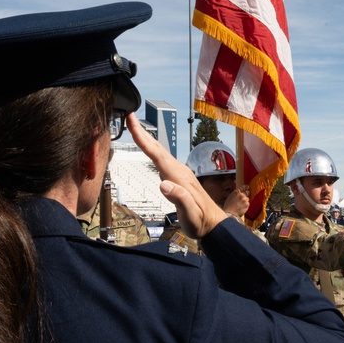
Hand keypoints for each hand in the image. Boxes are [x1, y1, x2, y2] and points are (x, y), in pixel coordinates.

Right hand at [127, 113, 226, 238]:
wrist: (213, 225)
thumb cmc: (201, 222)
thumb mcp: (190, 215)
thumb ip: (179, 198)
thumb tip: (163, 184)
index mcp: (179, 177)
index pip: (158, 155)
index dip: (143, 139)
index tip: (133, 123)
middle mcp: (179, 171)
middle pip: (158, 148)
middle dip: (143, 132)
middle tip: (130, 117)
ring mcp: (179, 173)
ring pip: (160, 152)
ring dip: (147, 139)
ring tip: (135, 127)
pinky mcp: (178, 177)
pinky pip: (162, 159)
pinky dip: (152, 149)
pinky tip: (149, 148)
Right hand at [223, 185, 249, 218]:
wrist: (230, 213)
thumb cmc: (228, 206)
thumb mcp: (230, 197)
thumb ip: (235, 194)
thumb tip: (239, 193)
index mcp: (236, 192)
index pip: (242, 187)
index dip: (245, 187)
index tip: (247, 187)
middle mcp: (241, 194)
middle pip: (247, 192)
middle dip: (247, 194)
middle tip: (245, 197)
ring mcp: (245, 199)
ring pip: (247, 199)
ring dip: (245, 201)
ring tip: (241, 205)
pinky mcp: (247, 204)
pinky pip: (248, 204)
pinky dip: (246, 206)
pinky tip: (242, 208)